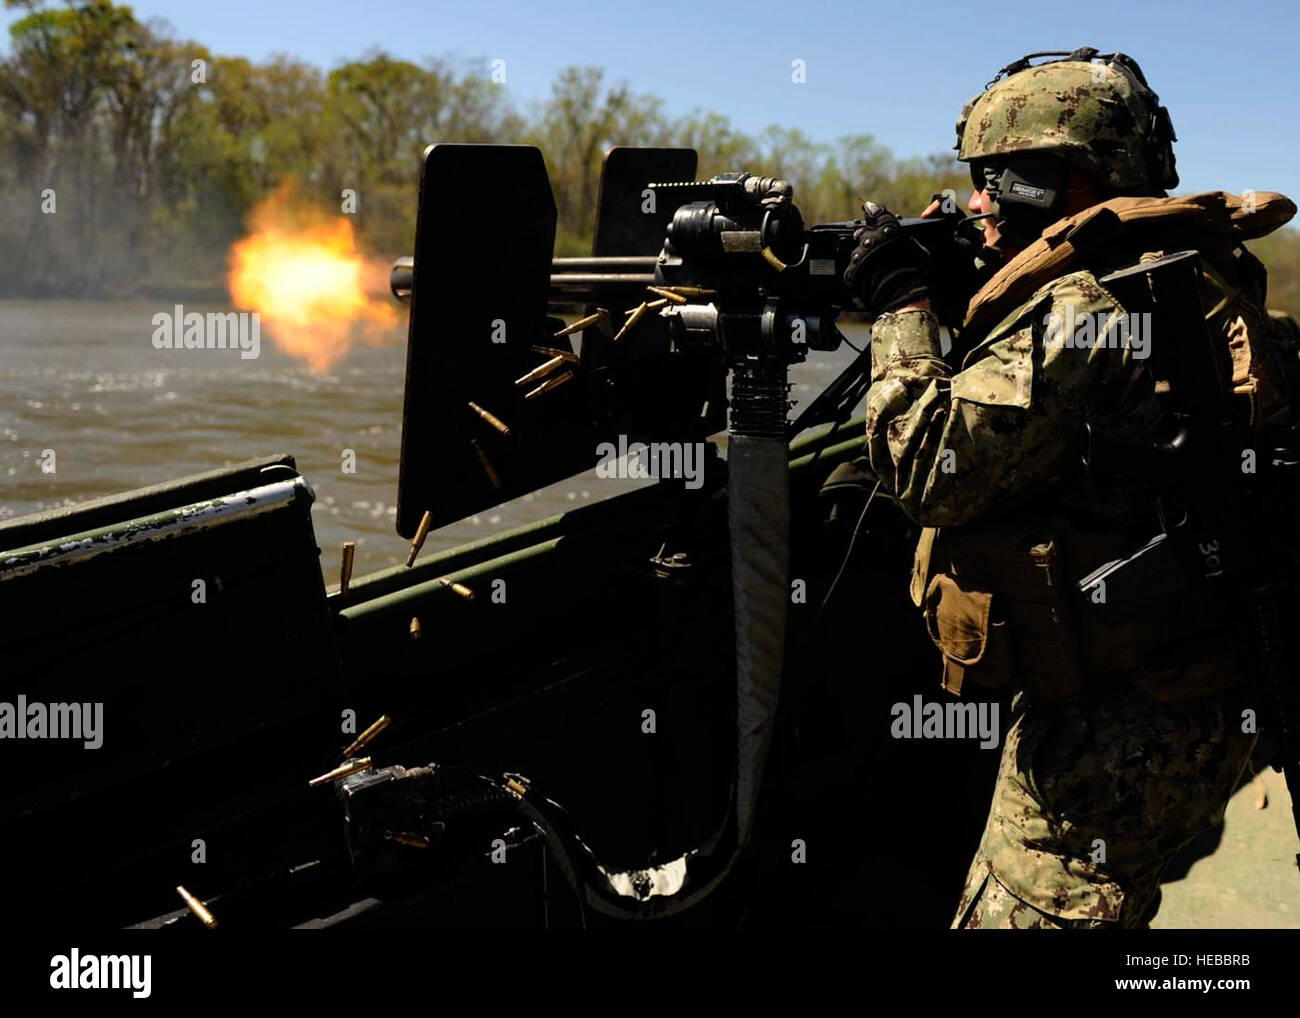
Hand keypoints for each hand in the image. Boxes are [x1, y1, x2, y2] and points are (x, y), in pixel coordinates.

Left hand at [844, 201, 930, 317]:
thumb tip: (899, 236)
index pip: (876, 212)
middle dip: (867, 237)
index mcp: (887, 230)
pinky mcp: (851, 270)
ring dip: (862, 256)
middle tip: (874, 246)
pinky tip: (868, 278)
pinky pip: (852, 268)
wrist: (898, 297)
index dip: (873, 212)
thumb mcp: (916, 250)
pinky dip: (858, 271)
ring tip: (873, 268)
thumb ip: (902, 238)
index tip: (870, 210)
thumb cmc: (913, 273)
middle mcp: (870, 239)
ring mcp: (858, 255)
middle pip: (862, 232)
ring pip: (857, 251)